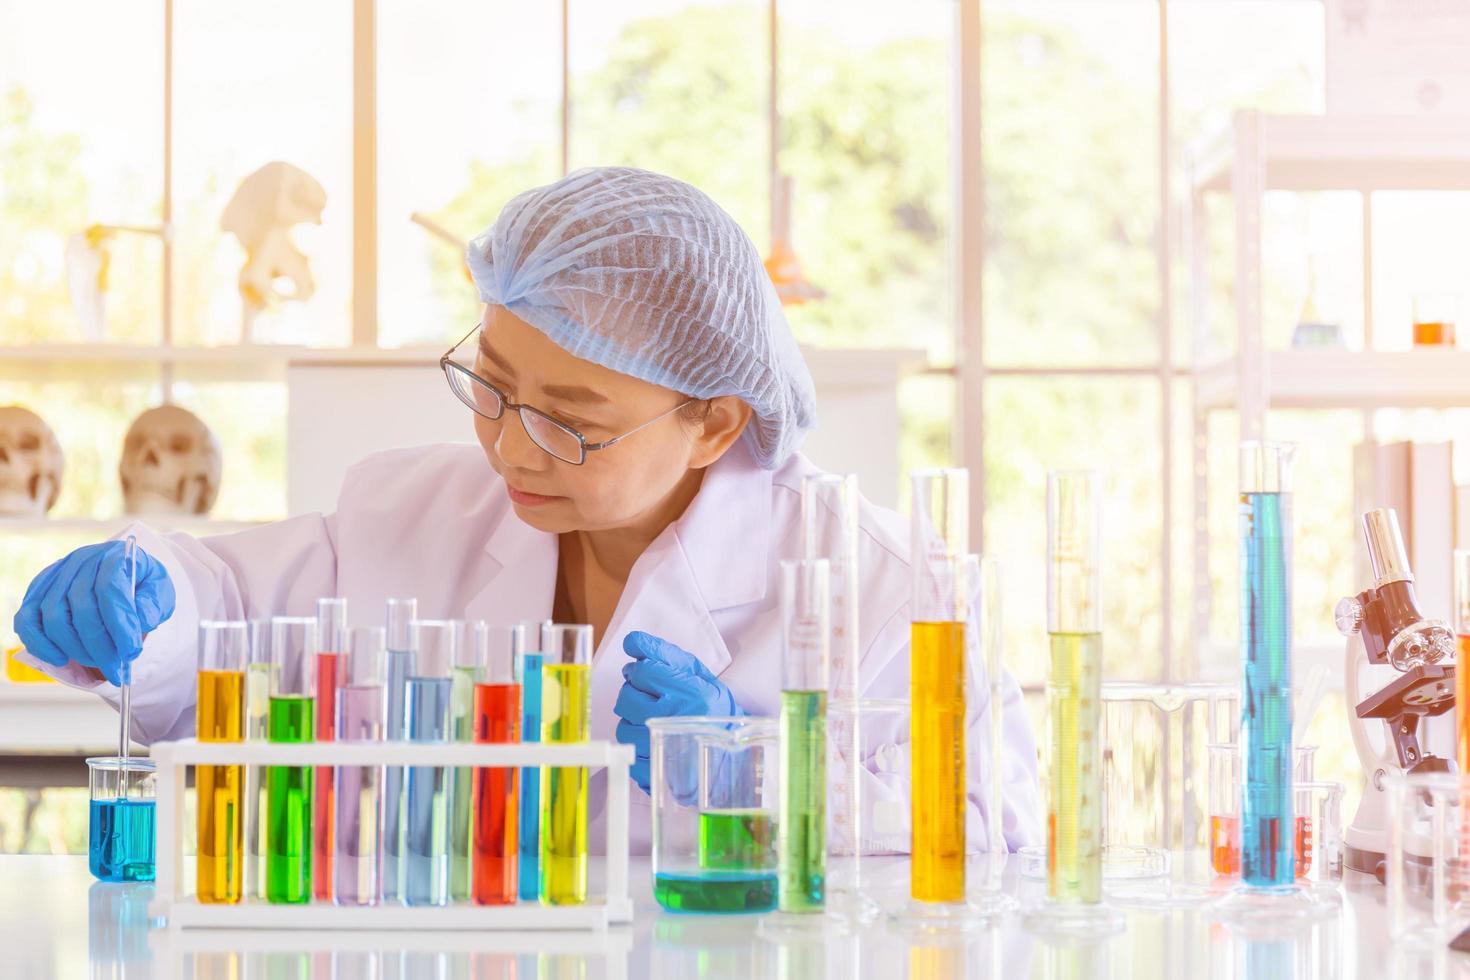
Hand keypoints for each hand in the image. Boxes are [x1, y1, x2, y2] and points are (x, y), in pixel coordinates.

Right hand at [14, 540, 175, 685]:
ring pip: (53, 616)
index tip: (131, 652)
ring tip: (98, 663)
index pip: (111, 591)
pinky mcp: (38, 591)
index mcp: (115, 556)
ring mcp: (56, 575)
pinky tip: (61, 658)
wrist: (124, 573)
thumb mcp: (160, 591)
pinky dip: (40, 643)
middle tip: (116, 669)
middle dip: (99, 646)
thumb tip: (136, 626)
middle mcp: (82, 561)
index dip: (120, 625)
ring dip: (75, 648)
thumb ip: (152, 607)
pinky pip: (27, 619)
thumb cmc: (142, 584)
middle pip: (81, 607)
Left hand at [613, 630, 742, 792]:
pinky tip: (652, 740)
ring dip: (632, 721)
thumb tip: (631, 641)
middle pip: (626, 698)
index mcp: (691, 694)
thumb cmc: (712, 708)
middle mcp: (677, 721)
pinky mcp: (656, 771)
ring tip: (651, 720)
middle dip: (633, 693)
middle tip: (649, 697)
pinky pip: (628, 752)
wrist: (729, 751)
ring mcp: (665, 748)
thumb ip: (663, 653)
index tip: (647, 676)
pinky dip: (635, 746)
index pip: (643, 671)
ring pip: (623, 728)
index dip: (640, 671)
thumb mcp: (696, 673)